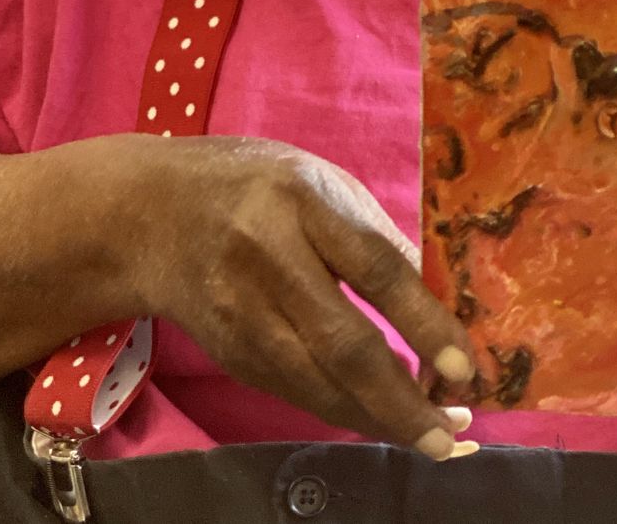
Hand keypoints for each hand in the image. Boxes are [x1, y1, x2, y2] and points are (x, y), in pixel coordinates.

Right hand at [128, 135, 477, 458]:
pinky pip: (294, 392)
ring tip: (431, 434)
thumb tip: (429, 310)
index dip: (423, 322)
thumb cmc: (260, 186)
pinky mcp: (228, 352)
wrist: (151, 213)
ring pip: (316, 384)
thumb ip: (372, 236)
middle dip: (402, 400)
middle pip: (343, 344)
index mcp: (304, 201)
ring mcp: (242, 313)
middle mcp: (269, 259)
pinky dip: (341, 410)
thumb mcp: (322, 182)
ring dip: (378, 418)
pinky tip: (378, 416)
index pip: (374, 269)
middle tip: (453, 433)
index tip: (465, 367)